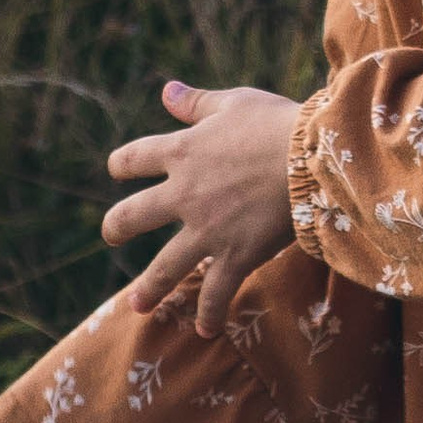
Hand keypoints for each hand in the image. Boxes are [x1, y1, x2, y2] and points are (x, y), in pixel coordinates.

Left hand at [103, 77, 304, 333]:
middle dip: (117, 227)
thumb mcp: (233, 103)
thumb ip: (196, 103)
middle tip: (111, 234)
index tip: (119, 170)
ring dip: (148, 288)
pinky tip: (205, 330)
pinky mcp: (234, 256)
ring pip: (164, 267)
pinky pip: (215, 294)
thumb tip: (165, 91)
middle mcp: (185, 194)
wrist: (310, 160)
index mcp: (182, 152)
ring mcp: (207, 230)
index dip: (122, 164)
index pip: (134, 158)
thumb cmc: (275, 123)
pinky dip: (209, 315)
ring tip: (137, 305)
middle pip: (132, 215)